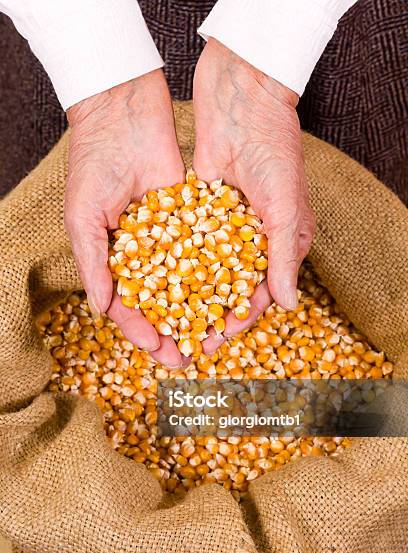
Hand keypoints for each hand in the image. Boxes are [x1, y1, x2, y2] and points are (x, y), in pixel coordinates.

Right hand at [65, 71, 187, 367]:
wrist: (125, 113)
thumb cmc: (93, 163)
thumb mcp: (83, 216)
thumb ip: (92, 262)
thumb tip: (101, 310)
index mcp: (111, 257)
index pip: (127, 304)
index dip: (140, 329)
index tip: (158, 350)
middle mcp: (142, 251)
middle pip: (160, 301)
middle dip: (173, 329)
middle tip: (189, 357)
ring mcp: (168, 235)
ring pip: (186, 281)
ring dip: (198, 310)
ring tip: (214, 335)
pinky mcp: (192, 216)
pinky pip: (205, 248)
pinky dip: (215, 272)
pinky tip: (230, 293)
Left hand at [193, 39, 315, 352]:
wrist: (242, 97)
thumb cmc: (275, 149)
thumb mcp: (284, 206)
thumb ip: (283, 256)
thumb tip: (286, 306)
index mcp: (279, 241)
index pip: (257, 291)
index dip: (237, 319)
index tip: (216, 341)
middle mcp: (251, 237)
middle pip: (226, 286)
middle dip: (207, 314)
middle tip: (185, 341)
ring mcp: (223, 222)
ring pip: (203, 268)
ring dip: (186, 294)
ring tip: (165, 320)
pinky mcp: (198, 206)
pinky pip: (185, 240)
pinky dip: (171, 261)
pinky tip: (152, 282)